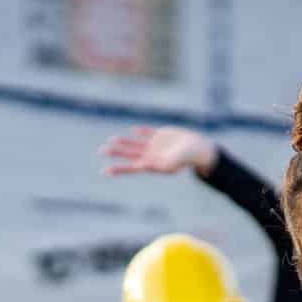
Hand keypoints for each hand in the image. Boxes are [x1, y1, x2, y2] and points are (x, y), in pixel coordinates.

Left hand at [99, 126, 218, 178]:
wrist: (199, 149)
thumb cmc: (187, 158)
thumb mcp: (174, 162)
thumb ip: (160, 164)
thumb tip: (145, 166)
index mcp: (152, 164)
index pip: (132, 167)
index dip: (119, 169)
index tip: (105, 171)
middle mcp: (151, 156)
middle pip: (130, 155)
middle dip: (116, 153)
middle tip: (101, 152)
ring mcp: (156, 146)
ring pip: (135, 144)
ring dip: (123, 143)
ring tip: (111, 141)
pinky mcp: (162, 136)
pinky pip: (148, 133)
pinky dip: (141, 132)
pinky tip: (134, 130)